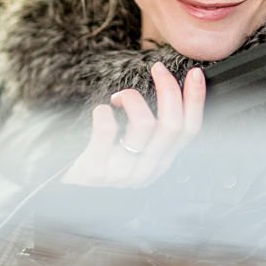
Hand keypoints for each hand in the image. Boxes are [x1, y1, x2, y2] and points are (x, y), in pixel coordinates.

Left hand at [61, 62, 204, 186]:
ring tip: (119, 97)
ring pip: (144, 123)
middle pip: (172, 125)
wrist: (70, 196)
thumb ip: (154, 131)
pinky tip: (101, 110)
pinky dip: (105, 111)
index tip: (194, 73)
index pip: (190, 131)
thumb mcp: (137, 151)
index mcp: (161, 162)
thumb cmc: (104, 162)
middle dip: (168, 89)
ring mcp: (122, 172)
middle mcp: (147, 169)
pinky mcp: (96, 169)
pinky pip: (108, 129)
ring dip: (132, 98)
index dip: (195, 100)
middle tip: (157, 69)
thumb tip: (170, 89)